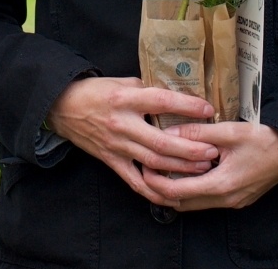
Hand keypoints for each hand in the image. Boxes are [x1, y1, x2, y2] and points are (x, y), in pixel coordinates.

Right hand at [47, 77, 217, 203]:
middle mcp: (122, 124)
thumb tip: (177, 98)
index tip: (208, 110)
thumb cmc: (96, 91)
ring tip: (204, 168)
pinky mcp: (111, 161)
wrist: (64, 107)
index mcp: (126, 99)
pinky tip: (174, 195)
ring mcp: (117, 146)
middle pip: (161, 142)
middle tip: (213, 151)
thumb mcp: (123, 82)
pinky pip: (135, 181)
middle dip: (190, 149)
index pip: (161, 103)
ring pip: (153, 163)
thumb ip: (148, 91)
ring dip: (180, 168)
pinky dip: (155, 191)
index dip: (186, 107)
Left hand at [141, 122, 277, 210]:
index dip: (154, 182)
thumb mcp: (229, 131)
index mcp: (220, 185)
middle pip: (181, 203)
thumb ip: (197, 133)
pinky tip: (185, 172)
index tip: (142, 167)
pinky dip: (191, 190)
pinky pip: (206, 200)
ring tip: (161, 170)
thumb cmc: (265, 139)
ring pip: (193, 204)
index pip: (176, 193)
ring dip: (175, 191)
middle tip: (146, 169)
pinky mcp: (237, 198)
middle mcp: (225, 199)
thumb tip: (169, 132)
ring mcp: (232, 201)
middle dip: (160, 190)